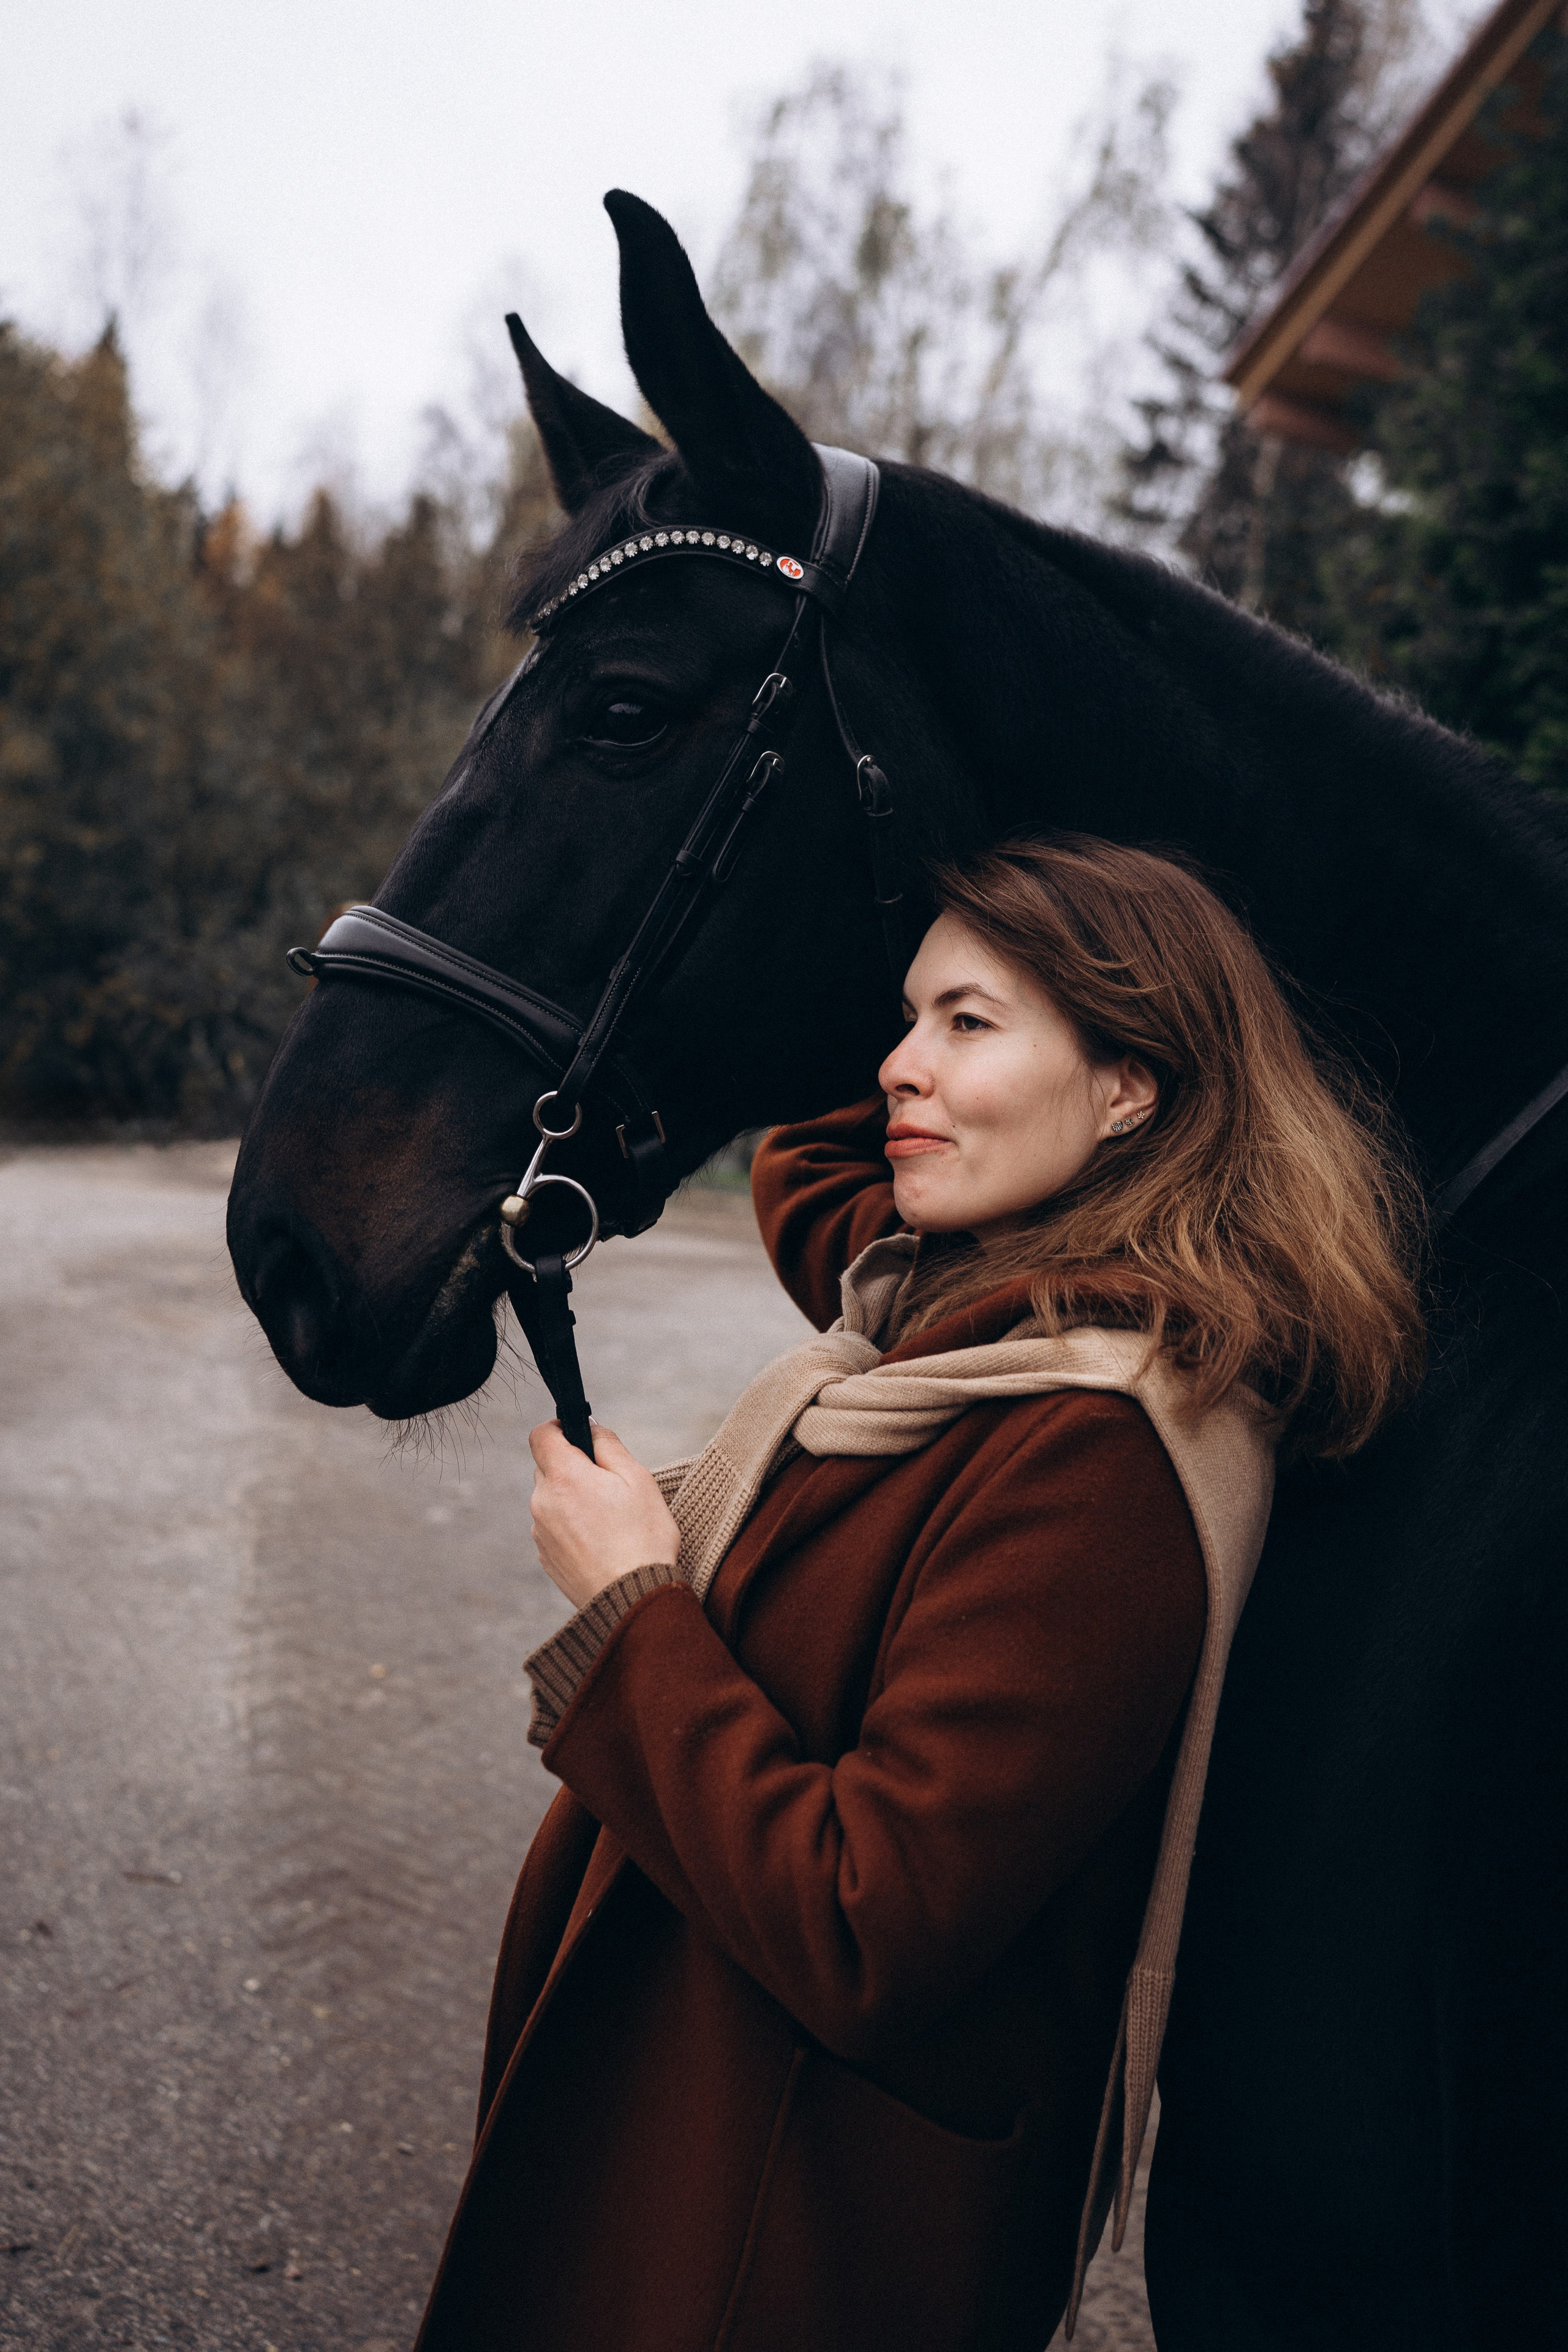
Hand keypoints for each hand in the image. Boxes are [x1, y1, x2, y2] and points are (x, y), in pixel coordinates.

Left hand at [527, 1421, 680, 1610]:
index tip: (578, 1436)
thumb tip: (589, 1428)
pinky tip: (599, 1541)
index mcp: (564, 1477)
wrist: (634, 1598)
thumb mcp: (637, 1478)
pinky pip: (553, 1528)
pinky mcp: (545, 1557)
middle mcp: (543, 1502)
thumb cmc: (643, 1536)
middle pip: (547, 1468)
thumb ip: (608, 1445)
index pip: (541, 1435)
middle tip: (608, 1485)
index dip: (559, 1428)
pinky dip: (571, 1526)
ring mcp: (541, 1532)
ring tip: (608, 1520)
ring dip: (571, 1499)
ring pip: (550, 1499)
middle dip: (572, 1467)